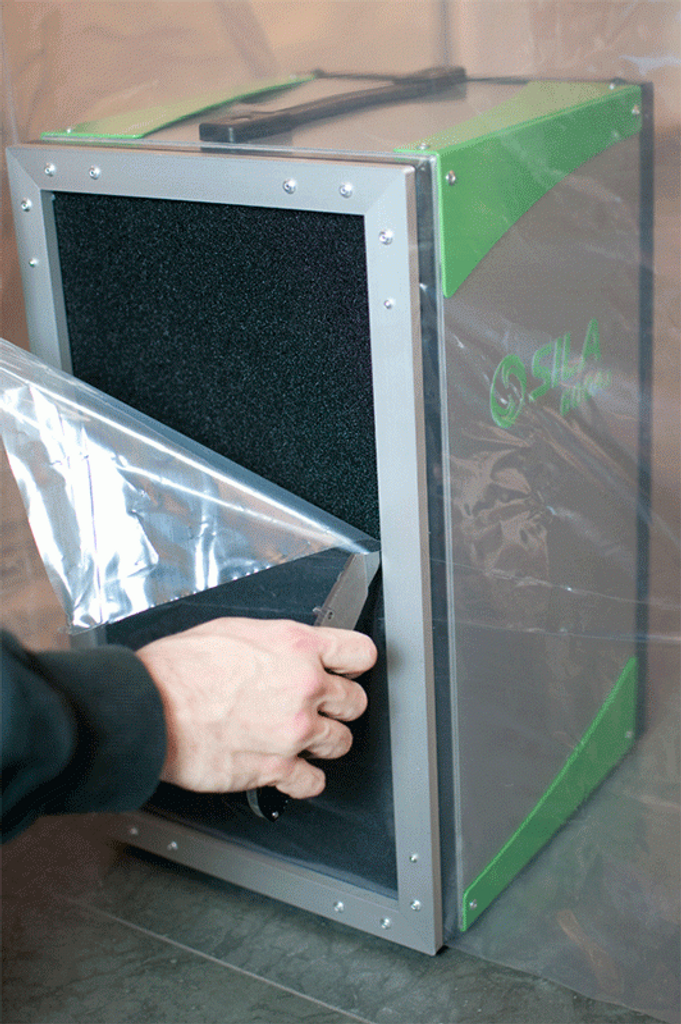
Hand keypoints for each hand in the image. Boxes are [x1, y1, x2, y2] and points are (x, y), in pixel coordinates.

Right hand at [136, 618, 375, 799]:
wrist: (149, 708)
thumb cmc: (178, 668)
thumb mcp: (234, 631)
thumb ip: (274, 644)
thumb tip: (286, 651)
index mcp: (295, 646)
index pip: (359, 652)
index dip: (355, 664)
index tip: (349, 670)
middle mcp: (303, 687)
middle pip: (355, 702)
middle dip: (339, 706)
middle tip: (320, 708)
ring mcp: (293, 731)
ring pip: (340, 743)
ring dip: (324, 742)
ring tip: (300, 737)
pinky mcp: (276, 768)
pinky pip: (313, 781)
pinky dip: (304, 779)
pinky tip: (289, 768)